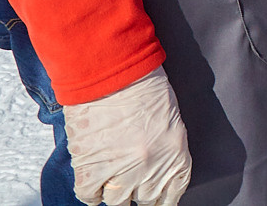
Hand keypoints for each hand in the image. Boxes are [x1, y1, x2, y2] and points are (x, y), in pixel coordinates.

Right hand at [64, 68, 191, 205]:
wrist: (113, 74)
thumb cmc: (145, 88)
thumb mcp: (170, 122)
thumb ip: (165, 153)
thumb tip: (155, 175)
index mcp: (176, 156)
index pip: (171, 197)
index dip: (161, 200)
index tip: (155, 200)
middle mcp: (151, 170)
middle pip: (144, 201)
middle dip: (138, 191)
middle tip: (131, 178)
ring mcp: (120, 173)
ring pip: (117, 202)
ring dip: (114, 190)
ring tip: (112, 173)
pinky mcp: (90, 170)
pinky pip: (90, 196)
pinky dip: (91, 190)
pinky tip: (95, 175)